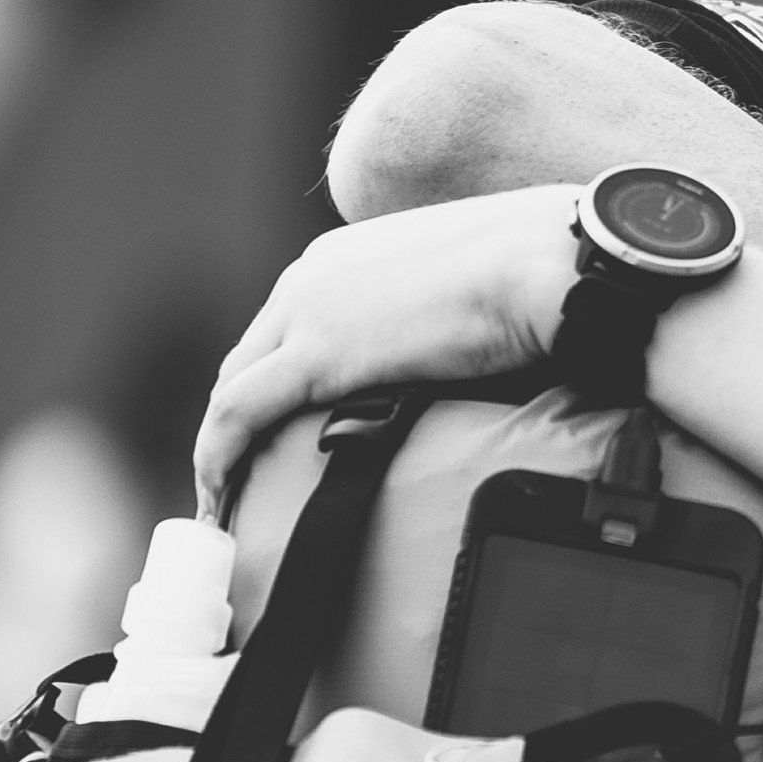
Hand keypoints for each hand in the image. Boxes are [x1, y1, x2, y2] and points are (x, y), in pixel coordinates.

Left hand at [192, 187, 577, 512]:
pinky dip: (216, 456)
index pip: (290, 327)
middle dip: (244, 420)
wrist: (546, 262)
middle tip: (252, 479)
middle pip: (251, 361)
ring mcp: (305, 313)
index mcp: (344, 259)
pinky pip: (237, 413)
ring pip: (234, 389)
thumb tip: (470, 360)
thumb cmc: (538, 270)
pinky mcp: (317, 356)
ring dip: (223, 446)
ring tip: (229, 502)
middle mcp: (309, 278)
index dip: (279, 386)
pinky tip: (218, 499)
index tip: (287, 434)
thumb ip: (442, 316)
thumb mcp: (471, 285)